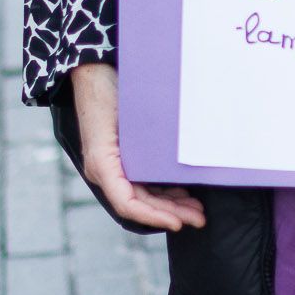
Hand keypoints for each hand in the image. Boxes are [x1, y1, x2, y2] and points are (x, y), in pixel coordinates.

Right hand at [70, 62, 204, 231]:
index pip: (128, 204)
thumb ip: (144, 147)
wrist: (94, 71)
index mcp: (102, 165)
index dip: (154, 217)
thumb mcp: (126, 119)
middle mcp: (105, 170)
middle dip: (171, 213)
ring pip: (143, 195)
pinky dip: (162, 190)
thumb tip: (176, 171)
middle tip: (200, 218)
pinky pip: (141, 182)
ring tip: (196, 209)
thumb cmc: (108, 92)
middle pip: (140, 204)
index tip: (178, 222)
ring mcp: (112, 165)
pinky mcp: (120, 158)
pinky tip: (182, 192)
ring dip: (170, 204)